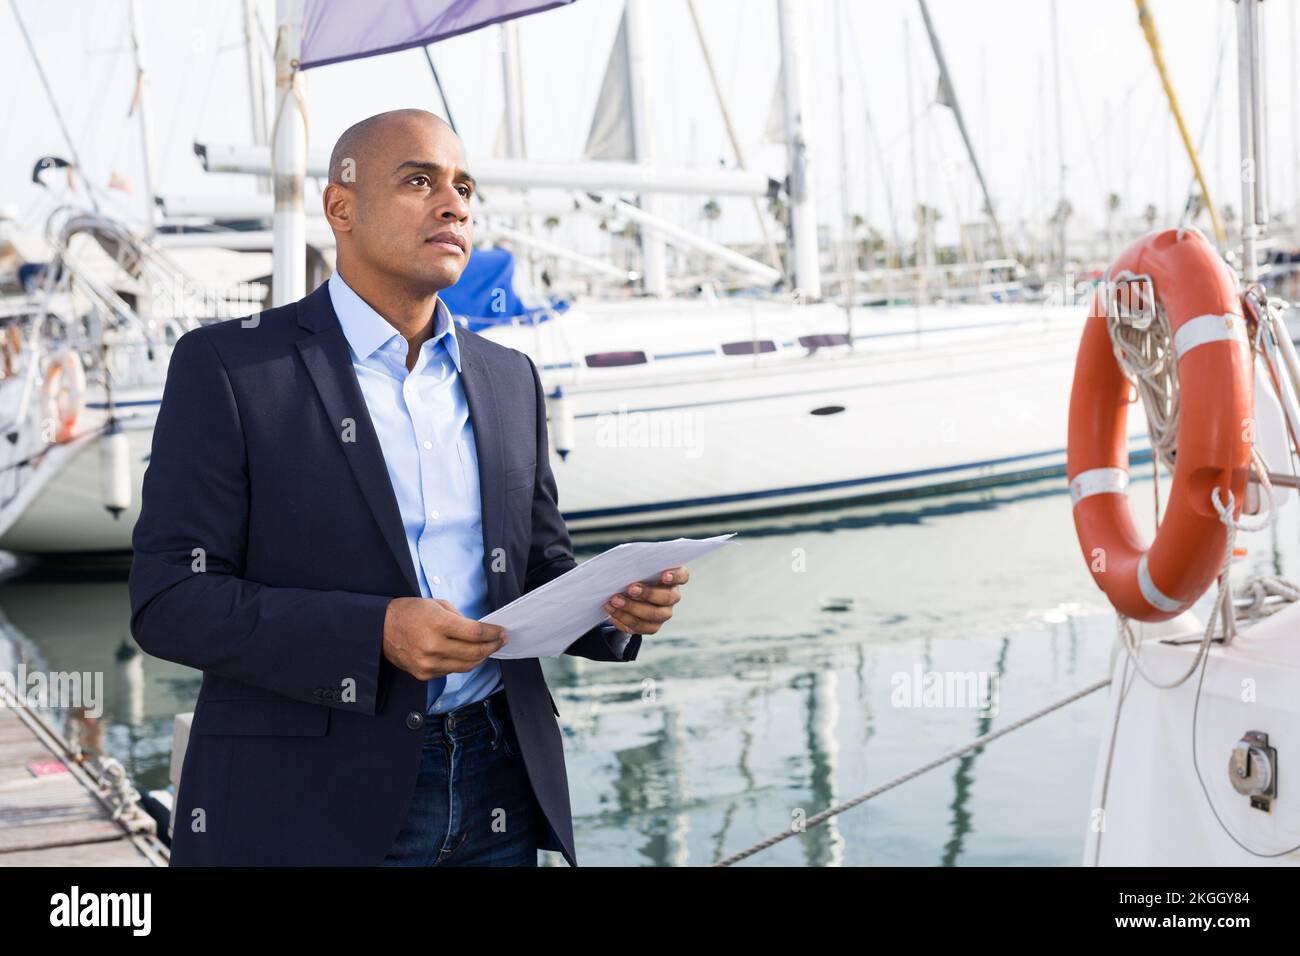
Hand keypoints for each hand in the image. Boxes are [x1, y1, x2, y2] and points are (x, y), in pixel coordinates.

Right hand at [382, 597, 507, 680]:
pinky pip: (451, 671)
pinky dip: (462, 663)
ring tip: (487, 649)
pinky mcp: (424, 674)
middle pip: (475, 652)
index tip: (502, 632)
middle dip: (492, 646)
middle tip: (500, 641)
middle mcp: (434, 646)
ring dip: (480, 657)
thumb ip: (460, 618)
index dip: (493, 634)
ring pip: (466, 666)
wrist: (380, 628)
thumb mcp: (437, 605)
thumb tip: (479, 631)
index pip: (475, 633)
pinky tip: (466, 655)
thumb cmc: (410, 612)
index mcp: (438, 624)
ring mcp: (428, 663)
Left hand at [602, 565, 688, 635]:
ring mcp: (663, 613)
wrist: (625, 592)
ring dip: (632, 609)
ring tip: (614, 601)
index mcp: (673, 577)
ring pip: (653, 616)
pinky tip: (612, 612)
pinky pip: (640, 627)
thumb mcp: (636, 566)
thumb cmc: (634, 574)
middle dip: (648, 594)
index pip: (682, 575)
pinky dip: (623, 620)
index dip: (675, 576)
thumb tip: (621, 566)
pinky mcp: (652, 626)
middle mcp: (672, 596)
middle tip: (630, 589)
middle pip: (667, 598)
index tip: (664, 576)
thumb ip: (635, 565)